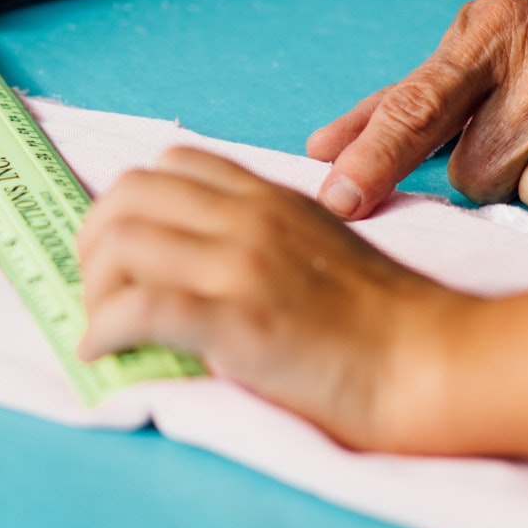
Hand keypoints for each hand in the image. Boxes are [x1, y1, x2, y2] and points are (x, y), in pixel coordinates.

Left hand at [76, 147, 466, 449]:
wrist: (434, 363)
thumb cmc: (385, 322)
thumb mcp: (320, 247)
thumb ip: (261, 239)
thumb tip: (193, 266)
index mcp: (270, 197)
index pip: (171, 164)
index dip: (130, 204)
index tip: (124, 251)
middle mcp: (249, 218)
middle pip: (127, 195)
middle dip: (94, 243)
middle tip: (100, 291)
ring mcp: (242, 266)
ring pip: (119, 243)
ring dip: (93, 289)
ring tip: (104, 327)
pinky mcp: (239, 321)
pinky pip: (137, 309)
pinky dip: (103, 330)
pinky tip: (103, 352)